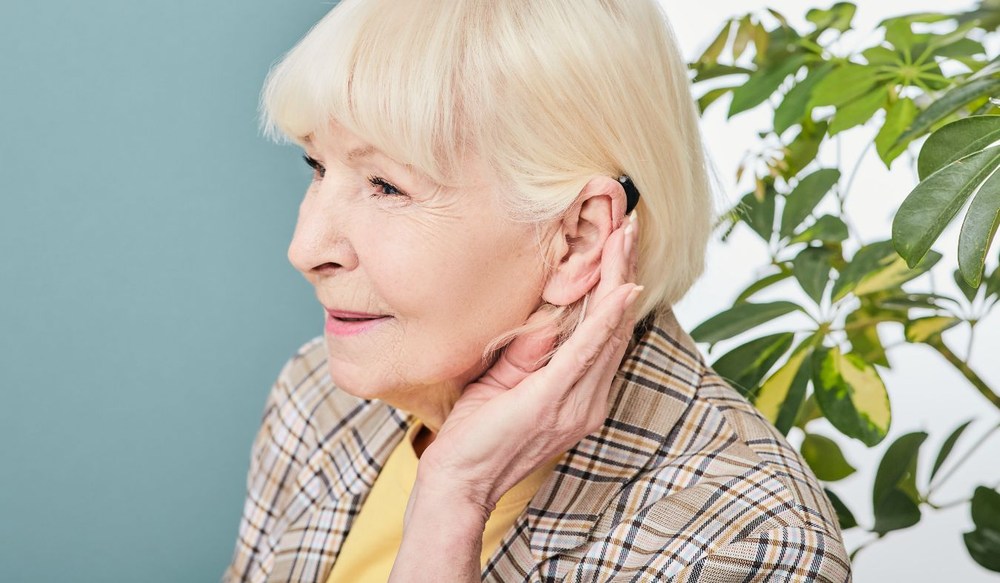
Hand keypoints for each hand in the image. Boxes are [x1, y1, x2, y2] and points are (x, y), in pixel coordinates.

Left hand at [419, 212, 640, 512]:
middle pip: (616, 327)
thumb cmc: (479, 434)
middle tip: (631, 225)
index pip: (606, 334)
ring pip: (607, 332)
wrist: (459, 483)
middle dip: (624, 271)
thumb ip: (531, 351)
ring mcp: (575, 404)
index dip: (616, 288)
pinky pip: (585, 354)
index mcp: (580, 395)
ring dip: (618, 280)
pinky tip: (618, 290)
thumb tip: (544, 314)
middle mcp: (588, 400)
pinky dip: (604, 320)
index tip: (619, 245)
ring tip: (626, 238)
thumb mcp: (507, 381)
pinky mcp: (552, 402)